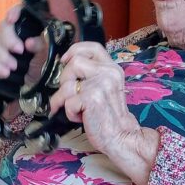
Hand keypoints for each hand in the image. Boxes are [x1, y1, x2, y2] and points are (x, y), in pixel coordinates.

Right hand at [0, 4, 43, 78]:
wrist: (36, 79)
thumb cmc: (42, 61)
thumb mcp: (45, 53)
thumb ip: (39, 45)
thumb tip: (29, 42)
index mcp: (27, 25)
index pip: (19, 11)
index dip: (14, 11)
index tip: (12, 19)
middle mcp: (12, 31)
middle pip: (4, 27)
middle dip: (9, 40)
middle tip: (19, 51)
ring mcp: (2, 42)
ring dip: (3, 56)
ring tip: (13, 67)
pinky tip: (5, 72)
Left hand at [49, 42, 158, 184]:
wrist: (121, 136)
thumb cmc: (107, 114)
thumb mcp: (104, 88)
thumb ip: (91, 75)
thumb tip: (66, 65)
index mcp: (112, 68)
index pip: (93, 47)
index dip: (75, 50)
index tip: (65, 60)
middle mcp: (109, 73)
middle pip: (73, 63)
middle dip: (65, 80)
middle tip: (71, 95)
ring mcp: (101, 85)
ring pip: (66, 84)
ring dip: (64, 99)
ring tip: (76, 109)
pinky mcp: (93, 99)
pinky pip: (67, 102)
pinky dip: (70, 113)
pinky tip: (81, 117)